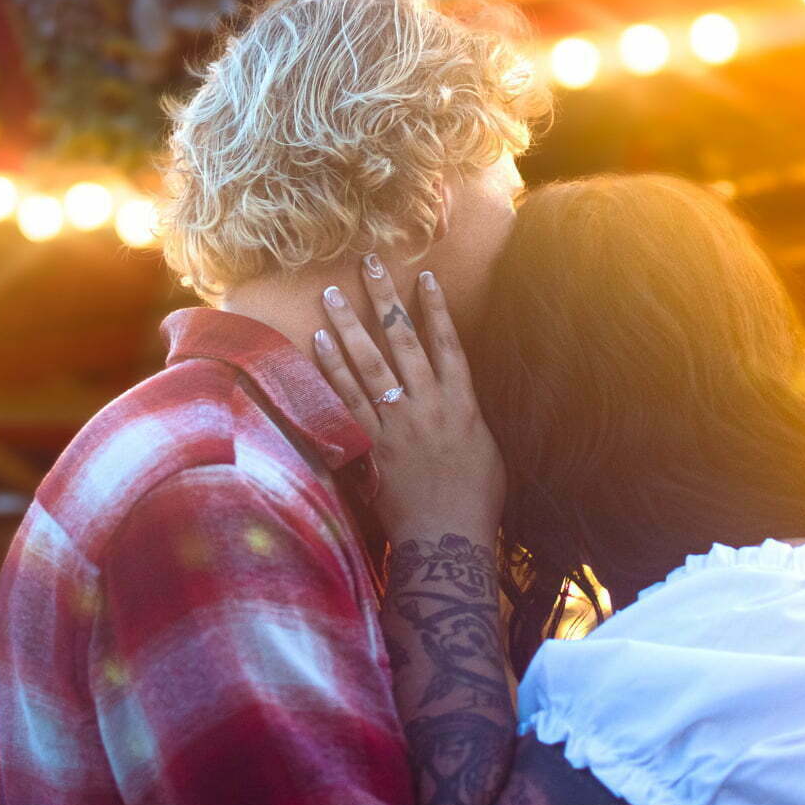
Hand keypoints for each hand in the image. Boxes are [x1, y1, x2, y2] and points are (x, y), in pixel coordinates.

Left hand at [312, 256, 504, 545]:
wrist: (447, 541)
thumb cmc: (475, 500)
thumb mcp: (486, 448)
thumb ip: (468, 413)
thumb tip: (455, 391)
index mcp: (462, 404)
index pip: (448, 344)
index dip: (436, 308)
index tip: (424, 276)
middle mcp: (428, 406)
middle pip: (403, 340)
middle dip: (385, 298)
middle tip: (368, 263)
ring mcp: (396, 424)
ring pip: (369, 364)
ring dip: (348, 325)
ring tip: (331, 293)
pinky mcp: (371, 446)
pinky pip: (346, 399)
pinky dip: (331, 369)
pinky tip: (318, 343)